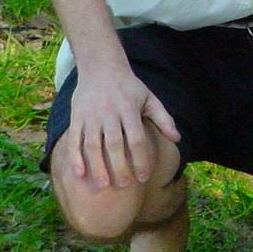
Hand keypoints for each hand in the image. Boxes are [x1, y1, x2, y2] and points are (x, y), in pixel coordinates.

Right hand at [67, 65, 180, 189]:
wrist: (101, 66)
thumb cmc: (129, 86)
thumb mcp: (149, 98)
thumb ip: (163, 118)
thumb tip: (178, 139)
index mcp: (129, 109)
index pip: (136, 139)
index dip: (140, 160)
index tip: (143, 178)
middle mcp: (109, 113)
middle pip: (114, 145)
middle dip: (119, 168)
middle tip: (124, 185)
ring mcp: (91, 115)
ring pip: (92, 145)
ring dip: (97, 167)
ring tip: (103, 186)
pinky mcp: (76, 116)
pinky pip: (74, 139)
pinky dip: (75, 158)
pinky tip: (80, 174)